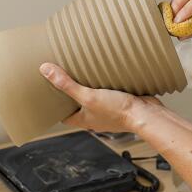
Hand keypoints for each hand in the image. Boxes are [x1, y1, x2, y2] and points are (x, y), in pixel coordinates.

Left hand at [40, 63, 159, 133]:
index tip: (50, 95)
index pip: (64, 116)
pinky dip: (105, 86)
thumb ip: (68, 85)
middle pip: (78, 106)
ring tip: (84, 74)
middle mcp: (95, 117)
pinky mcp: (120, 103)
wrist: (146, 114)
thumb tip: (46, 71)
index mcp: (84, 120)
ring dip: (90, 89)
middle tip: (66, 79)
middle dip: (72, 95)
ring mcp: (108, 111)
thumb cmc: (119, 112)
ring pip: (94, 100)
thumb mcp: (88, 96)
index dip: (56, 107)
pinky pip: (109, 94)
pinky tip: (105, 75)